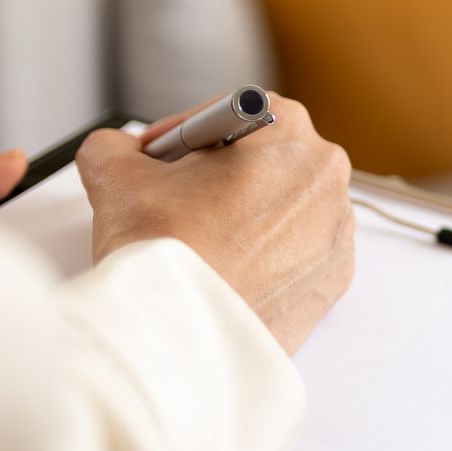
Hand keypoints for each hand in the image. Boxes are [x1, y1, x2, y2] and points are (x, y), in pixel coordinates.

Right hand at [75, 96, 355, 355]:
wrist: (182, 338)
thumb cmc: (165, 257)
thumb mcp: (116, 177)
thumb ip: (114, 147)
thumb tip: (115, 148)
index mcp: (292, 139)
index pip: (241, 112)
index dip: (193, 131)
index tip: (164, 152)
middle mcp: (328, 181)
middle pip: (268, 159)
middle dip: (219, 171)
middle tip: (174, 194)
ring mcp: (337, 233)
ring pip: (285, 206)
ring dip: (244, 212)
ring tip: (198, 237)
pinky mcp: (333, 278)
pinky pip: (298, 250)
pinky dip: (267, 253)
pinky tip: (227, 265)